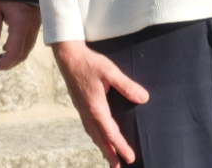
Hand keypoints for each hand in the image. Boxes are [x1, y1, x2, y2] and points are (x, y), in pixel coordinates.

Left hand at [0, 1, 41, 70]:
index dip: (5, 63)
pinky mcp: (37, 19)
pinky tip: (8, 45)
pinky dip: (20, 46)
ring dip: (15, 55)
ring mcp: (37, 23)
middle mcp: (33, 26)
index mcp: (22, 24)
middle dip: (10, 62)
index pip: (15, 52)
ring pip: (28, 47)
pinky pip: (30, 38)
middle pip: (23, 53)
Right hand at [54, 40, 148, 167]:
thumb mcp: (110, 71)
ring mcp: (82, 109)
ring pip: (93, 134)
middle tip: (118, 167)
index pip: (111, 133)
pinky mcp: (80, 104)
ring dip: (102, 147)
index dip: (121, 147)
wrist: (67, 55)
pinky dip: (95, 136)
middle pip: (100, 139)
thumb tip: (144, 98)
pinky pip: (88, 126)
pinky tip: (98, 135)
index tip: (130, 158)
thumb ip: (127, 86)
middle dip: (110, 154)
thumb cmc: (88, 62)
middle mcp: (87, 112)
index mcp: (95, 108)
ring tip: (109, 157)